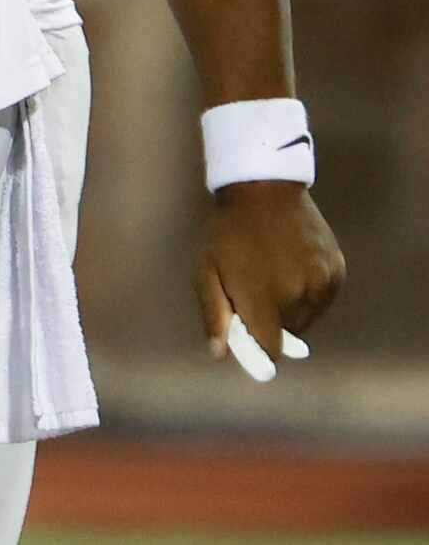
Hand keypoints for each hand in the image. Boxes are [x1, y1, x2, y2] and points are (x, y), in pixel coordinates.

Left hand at [199, 183, 343, 382]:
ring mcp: (323, 283)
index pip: (272, 350)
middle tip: (257, 293)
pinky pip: (324, 299)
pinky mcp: (337, 272)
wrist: (263, 188)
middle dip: (273, 322)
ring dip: (293, 308)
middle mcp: (299, 295)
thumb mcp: (208, 270)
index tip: (251, 336)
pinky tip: (293, 266)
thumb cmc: (227, 231)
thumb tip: (220, 356)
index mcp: (264, 299)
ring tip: (275, 275)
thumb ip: (215, 315)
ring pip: (309, 317)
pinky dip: (311, 293)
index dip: (260, 349)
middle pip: (290, 333)